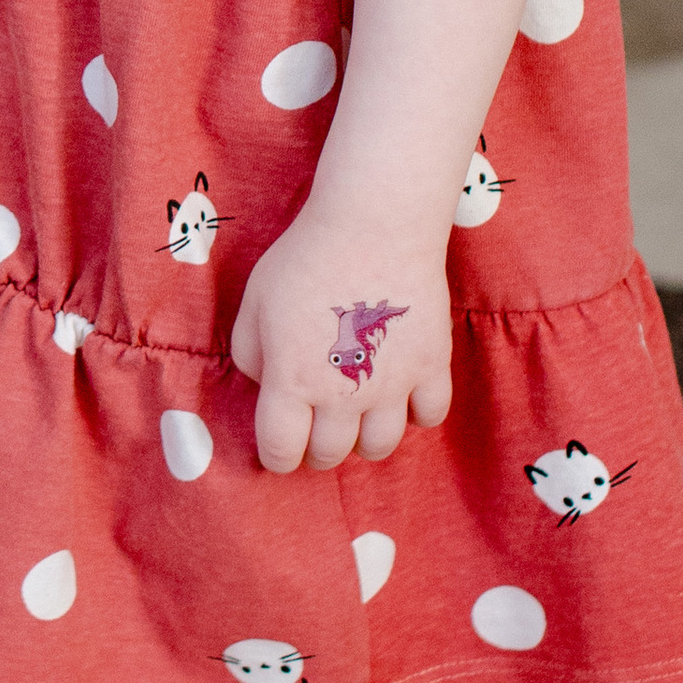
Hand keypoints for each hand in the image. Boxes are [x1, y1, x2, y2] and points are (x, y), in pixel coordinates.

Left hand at [229, 205, 453, 474]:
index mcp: (291, 381)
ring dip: (362, 438)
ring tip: (354, 414)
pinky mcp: (431, 366)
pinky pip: (429, 416)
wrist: (372, 224)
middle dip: (316, 450)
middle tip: (313, 430)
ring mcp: (392, 384)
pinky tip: (399, 391)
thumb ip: (250, 354)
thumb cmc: (306, 258)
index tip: (278, 449)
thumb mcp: (254, 302)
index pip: (280, 450)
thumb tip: (266, 385)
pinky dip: (415, 413)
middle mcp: (342, 394)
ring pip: (379, 446)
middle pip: (329, 454)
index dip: (276, 458)